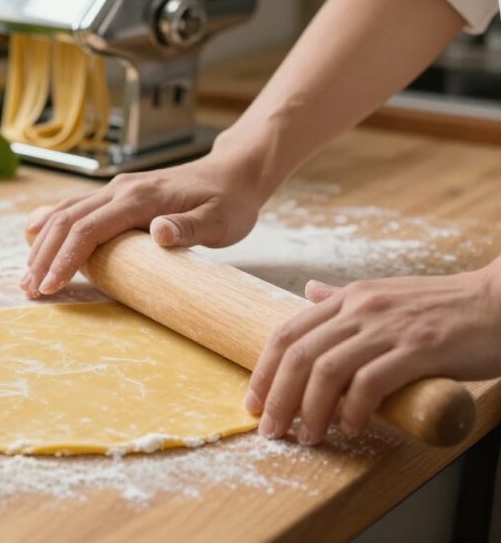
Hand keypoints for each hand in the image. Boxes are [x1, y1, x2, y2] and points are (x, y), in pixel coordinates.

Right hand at [21, 153, 264, 297]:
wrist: (233, 173)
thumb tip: (158, 233)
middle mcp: (121, 189)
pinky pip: (75, 208)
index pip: (89, 229)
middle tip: (29, 290)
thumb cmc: (229, 201)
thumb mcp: (220, 220)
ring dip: (41, 244)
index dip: (65, 258)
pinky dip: (51, 227)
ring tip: (27, 276)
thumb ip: (189, 228)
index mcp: (140, 198)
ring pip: (65, 213)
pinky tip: (35, 238)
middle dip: (43, 257)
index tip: (50, 286)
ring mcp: (116, 190)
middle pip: (67, 221)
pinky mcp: (117, 195)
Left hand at [246, 266, 500, 444]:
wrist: (500, 302)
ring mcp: (388, 328)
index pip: (287, 333)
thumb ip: (345, 300)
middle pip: (299, 354)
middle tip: (271, 430)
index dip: (264, 371)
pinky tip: (352, 429)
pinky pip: (371, 383)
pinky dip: (354, 410)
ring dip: (310, 410)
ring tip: (308, 437)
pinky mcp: (419, 349)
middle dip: (278, 397)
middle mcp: (361, 309)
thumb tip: (308, 294)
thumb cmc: (444, 307)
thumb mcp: (385, 295)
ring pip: (327, 371)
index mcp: (349, 298)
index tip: (254, 403)